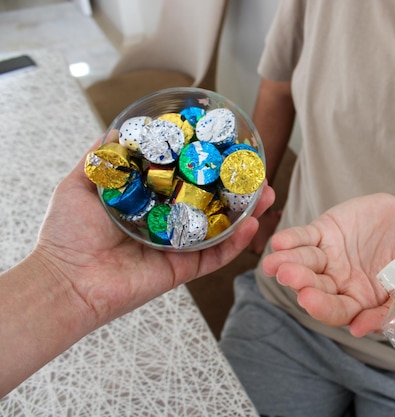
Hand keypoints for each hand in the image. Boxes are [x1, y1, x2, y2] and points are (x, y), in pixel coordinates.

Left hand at [34, 138, 274, 329]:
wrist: (66, 279)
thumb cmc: (68, 233)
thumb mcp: (81, 184)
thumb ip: (102, 159)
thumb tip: (118, 130)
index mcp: (148, 202)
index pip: (184, 179)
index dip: (205, 165)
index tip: (223, 147)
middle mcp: (167, 223)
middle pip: (209, 202)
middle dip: (235, 187)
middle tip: (255, 172)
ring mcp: (178, 247)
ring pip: (220, 228)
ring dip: (246, 212)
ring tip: (265, 194)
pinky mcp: (183, 270)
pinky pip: (215, 256)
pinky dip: (236, 242)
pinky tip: (252, 224)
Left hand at [262, 193, 394, 336]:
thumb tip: (360, 330)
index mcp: (359, 300)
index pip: (336, 310)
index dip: (322, 307)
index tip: (308, 300)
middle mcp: (339, 282)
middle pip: (315, 286)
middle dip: (300, 281)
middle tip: (286, 275)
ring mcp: (330, 256)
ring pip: (305, 262)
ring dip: (289, 262)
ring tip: (274, 262)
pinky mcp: (325, 232)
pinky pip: (305, 237)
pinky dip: (292, 239)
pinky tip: (279, 242)